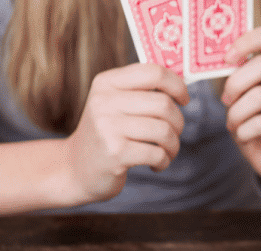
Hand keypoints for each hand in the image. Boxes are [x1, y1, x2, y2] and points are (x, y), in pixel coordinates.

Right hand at [65, 63, 188, 203]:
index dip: (177, 85)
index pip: (154, 72)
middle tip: (172, 135)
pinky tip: (156, 165)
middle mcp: (104, 101)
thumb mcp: (116, 104)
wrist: (76, 169)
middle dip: (178, 123)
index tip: (184, 100)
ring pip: (164, 131)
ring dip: (173, 146)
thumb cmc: (108, 134)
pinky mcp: (114, 152)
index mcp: (107, 82)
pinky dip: (163, 162)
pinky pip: (157, 154)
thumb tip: (183, 83)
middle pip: (164, 104)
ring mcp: (107, 127)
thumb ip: (144, 91)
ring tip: (166, 152)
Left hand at [223, 25, 260, 195]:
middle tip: (226, 101)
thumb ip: (238, 77)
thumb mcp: (243, 96)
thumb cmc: (256, 123)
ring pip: (260, 96)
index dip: (247, 41)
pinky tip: (245, 136)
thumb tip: (222, 63)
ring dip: (237, 113)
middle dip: (235, 84)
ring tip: (234, 124)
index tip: (227, 58)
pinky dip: (245, 130)